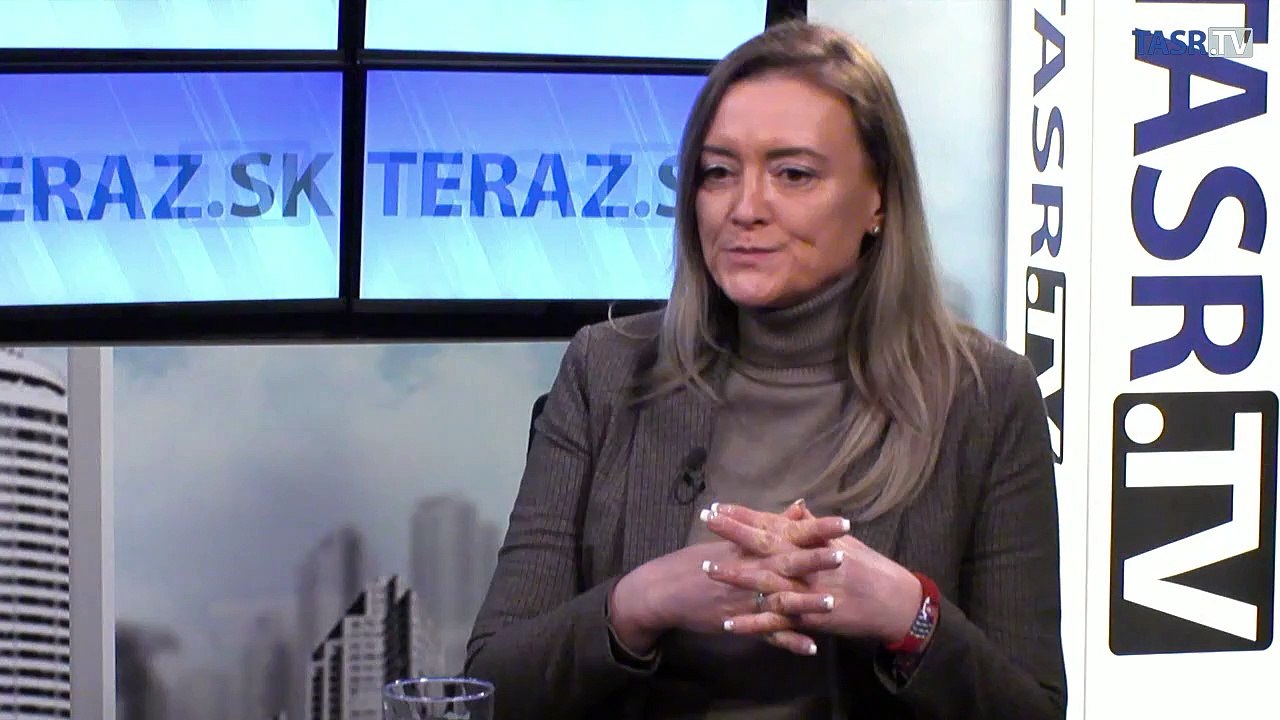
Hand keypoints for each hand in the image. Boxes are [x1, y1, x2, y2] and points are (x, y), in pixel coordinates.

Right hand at [608, 537, 843, 655]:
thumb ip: (772, 524)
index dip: (815, 529)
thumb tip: (802, 507)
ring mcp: (746, 598)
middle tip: (844, 555)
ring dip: (805, 603)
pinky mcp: (741, 623)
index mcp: (752, 548)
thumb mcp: (733, 539)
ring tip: (832, 603)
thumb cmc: (700, 560)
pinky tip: (811, 648)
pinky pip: (768, 634)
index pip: (788, 534)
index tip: (844, 522)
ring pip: (780, 601)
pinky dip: (789, 642)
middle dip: (815, 560)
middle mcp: (751, 571)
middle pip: (787, 564)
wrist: (667, 590)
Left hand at [704, 502, 922, 645]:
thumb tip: (796, 507)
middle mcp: (808, 562)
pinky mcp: (810, 618)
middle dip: (734, 532)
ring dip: (736, 575)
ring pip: (766, 581)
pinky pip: (777, 624)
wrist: (894, 602)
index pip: (773, 523)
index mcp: (814, 542)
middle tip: (706, 521)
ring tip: (707, 568)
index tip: (719, 505)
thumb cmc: (870, 568)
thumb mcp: (843, 542)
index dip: (745, 514)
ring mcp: (808, 590)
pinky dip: (754, 625)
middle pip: (765, 544)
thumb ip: (815, 527)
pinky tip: (730, 625)